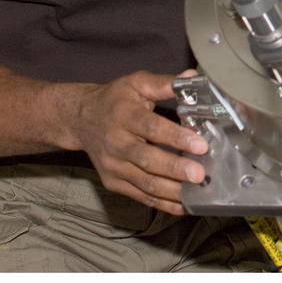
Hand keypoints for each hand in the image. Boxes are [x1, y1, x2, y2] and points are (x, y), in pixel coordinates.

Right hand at [67, 70, 207, 215]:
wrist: (81, 119)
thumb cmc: (115, 100)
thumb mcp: (137, 83)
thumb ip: (165, 83)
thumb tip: (193, 78)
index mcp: (124, 115)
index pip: (152, 128)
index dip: (176, 137)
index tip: (200, 144)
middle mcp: (115, 143)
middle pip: (148, 160)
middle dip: (176, 169)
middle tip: (200, 175)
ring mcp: (113, 166)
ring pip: (145, 183)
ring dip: (173, 190)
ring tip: (198, 192)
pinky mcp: (113, 182)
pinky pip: (141, 196)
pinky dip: (163, 203)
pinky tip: (184, 204)